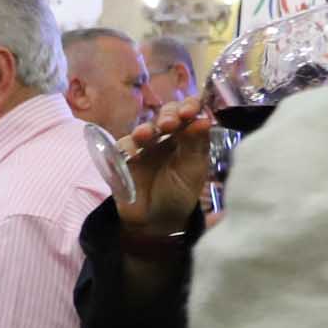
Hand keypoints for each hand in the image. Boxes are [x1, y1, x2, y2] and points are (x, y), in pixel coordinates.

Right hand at [117, 96, 218, 234]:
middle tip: (169, 123)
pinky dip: (128, 146)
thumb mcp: (193, 169)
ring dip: (146, 129)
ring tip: (147, 135)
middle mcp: (167, 138)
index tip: (189, 111)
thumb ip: (197, 144)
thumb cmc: (180, 193)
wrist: (156, 221)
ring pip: (144, 128)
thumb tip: (204, 119)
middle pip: (166, 115)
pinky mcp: (124, 158)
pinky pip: (123, 146)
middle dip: (168, 115)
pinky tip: (133, 152)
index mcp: (188, 137)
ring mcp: (145, 147)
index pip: (190, 113)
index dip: (189, 107)